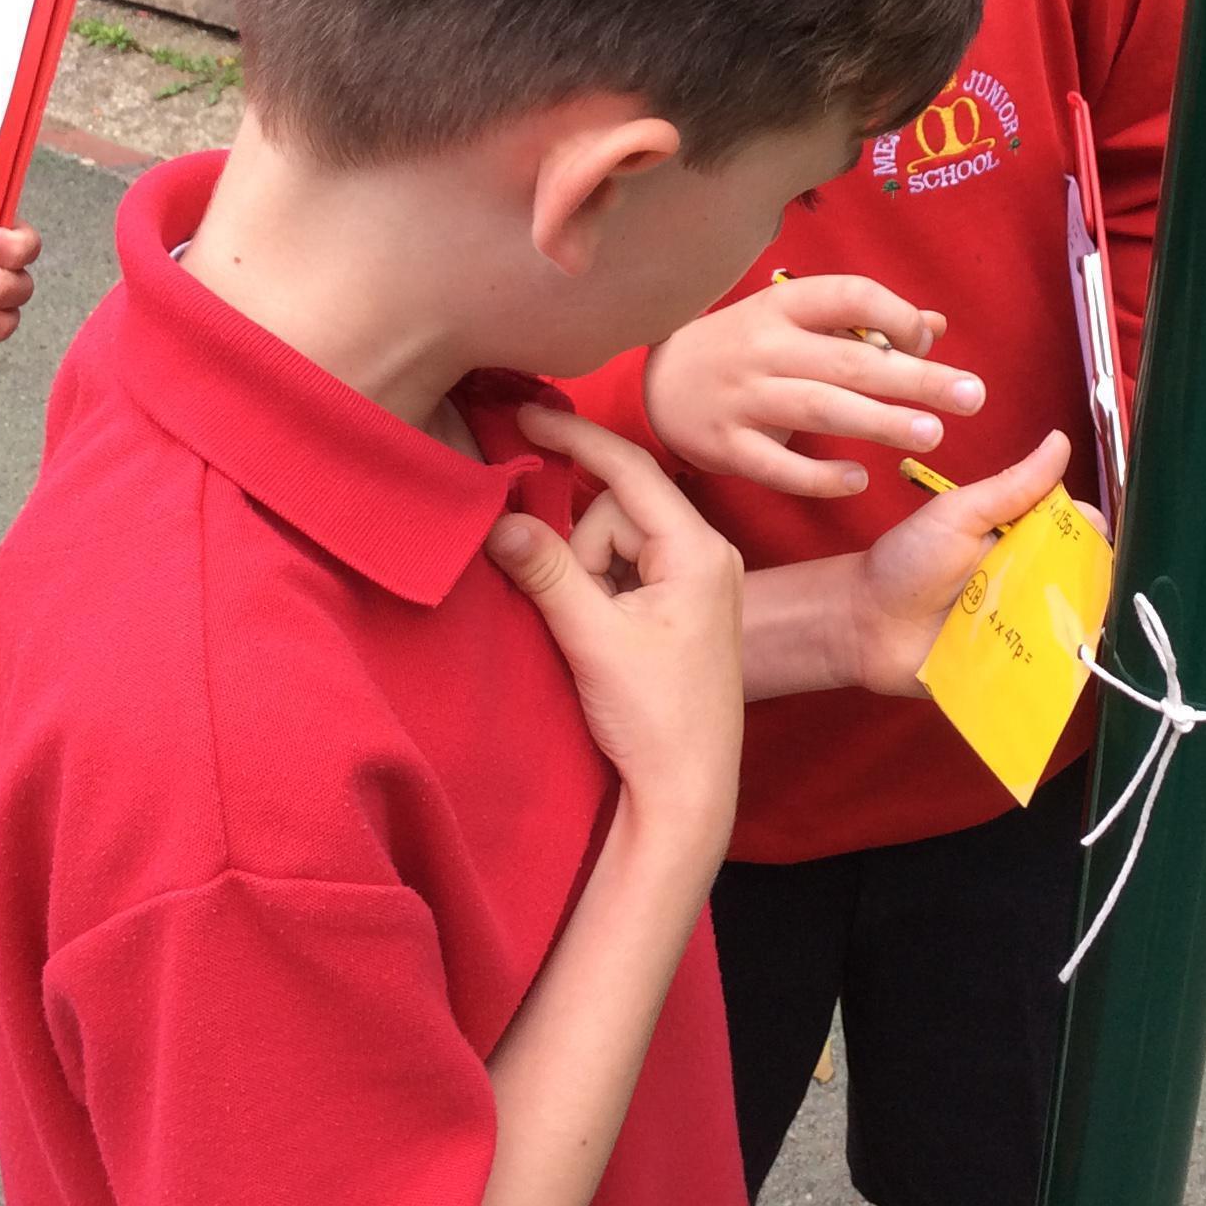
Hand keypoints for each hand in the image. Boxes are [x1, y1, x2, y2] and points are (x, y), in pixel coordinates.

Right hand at [485, 408, 744, 854]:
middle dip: (580, 551)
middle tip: (581, 615)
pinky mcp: (681, 604)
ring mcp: (697, 579)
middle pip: (615, 509)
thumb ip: (545, 572)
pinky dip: (598, 590)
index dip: (575, 438)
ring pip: (613, 541)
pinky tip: (599, 634)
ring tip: (595, 636)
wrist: (687, 791)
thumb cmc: (655, 719)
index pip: (630, 469)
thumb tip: (498, 520)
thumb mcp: (593, 639)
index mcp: (698, 550)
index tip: (525, 414)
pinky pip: (624, 569)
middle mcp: (707, 553)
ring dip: (587, 577)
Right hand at [643, 275, 985, 496]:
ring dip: (880, 422)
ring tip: (933, 434)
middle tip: (972, 396)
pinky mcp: (727, 446)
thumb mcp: (793, 321)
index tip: (925, 342)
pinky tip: (859, 479)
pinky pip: (779, 466)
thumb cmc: (743, 348)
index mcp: (783, 307)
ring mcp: (742, 399)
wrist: (655, 382)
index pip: (849, 296)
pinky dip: (819, 475)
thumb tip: (935, 328)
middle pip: (848, 360)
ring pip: (820, 409)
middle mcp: (763, 348)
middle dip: (914, 379)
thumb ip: (861, 325)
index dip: (895, 315)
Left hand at [843, 432, 1074, 694]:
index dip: (1093, 535)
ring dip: (1086, 630)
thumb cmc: (907, 561)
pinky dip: (1066, 671)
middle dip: (1098, 587)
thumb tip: (1061, 441)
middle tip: (1091, 593)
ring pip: (1075, 628)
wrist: (864, 623)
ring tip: (1088, 634)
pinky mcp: (1016, 669)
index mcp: (1022, 538)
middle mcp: (1032, 582)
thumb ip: (1011, 486)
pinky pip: (1052, 670)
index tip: (1094, 539)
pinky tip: (1075, 670)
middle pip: (1085, 582)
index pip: (1077, 531)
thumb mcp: (959, 514)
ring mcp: (1026, 628)